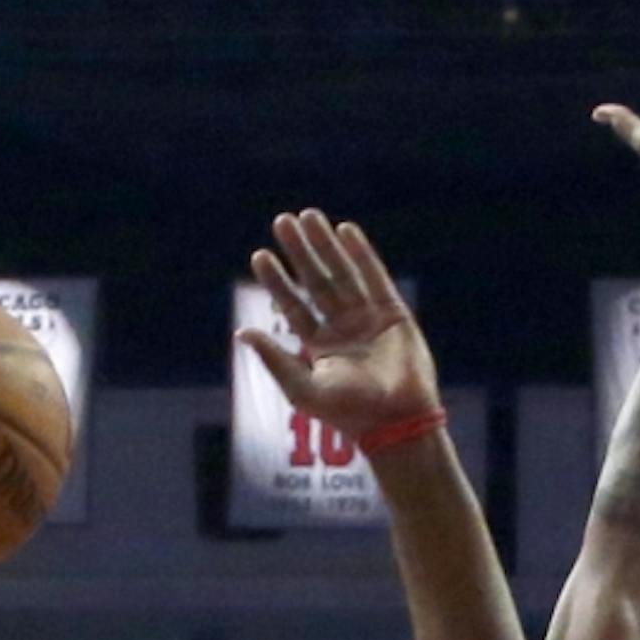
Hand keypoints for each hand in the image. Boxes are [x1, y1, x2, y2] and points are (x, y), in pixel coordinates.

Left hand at [241, 216, 438, 447]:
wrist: (396, 423)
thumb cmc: (349, 414)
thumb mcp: (303, 389)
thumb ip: (275, 360)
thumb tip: (243, 332)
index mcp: (320, 348)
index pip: (293, 307)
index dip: (277, 282)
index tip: (260, 256)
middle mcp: (342, 330)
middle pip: (316, 282)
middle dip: (300, 253)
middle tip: (282, 222)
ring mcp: (368, 319)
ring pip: (343, 274)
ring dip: (325, 246)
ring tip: (308, 216)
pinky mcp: (393, 313)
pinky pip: (374, 277)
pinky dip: (361, 254)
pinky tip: (345, 231)